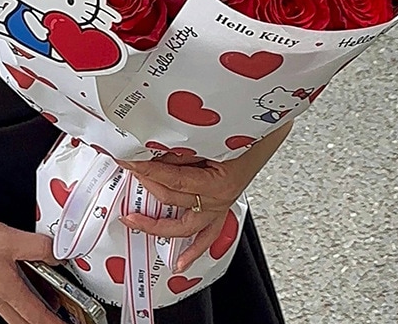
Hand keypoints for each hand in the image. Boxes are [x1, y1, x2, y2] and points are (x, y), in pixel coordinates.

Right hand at [0, 191, 62, 323]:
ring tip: (46, 304)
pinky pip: (3, 295)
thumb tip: (56, 254)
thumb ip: (38, 246)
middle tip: (56, 320)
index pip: (34, 314)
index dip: (52, 322)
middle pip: (22, 319)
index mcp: (6, 289)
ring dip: (30, 310)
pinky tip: (21, 282)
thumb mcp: (12, 238)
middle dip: (40, 322)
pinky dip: (17, 295)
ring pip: (12, 308)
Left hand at [117, 121, 291, 270]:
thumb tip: (154, 154)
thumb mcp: (212, 140)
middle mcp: (218, 200)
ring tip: (134, 221)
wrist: (269, 134)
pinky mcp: (222, 207)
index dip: (146, 170)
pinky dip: (193, 250)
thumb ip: (184, 151)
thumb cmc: (247, 134)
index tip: (128, 161)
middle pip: (172, 199)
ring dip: (157, 224)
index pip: (171, 179)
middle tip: (129, 169)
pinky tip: (180, 263)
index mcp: (216, 183)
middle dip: (147, 183)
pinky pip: (207, 235)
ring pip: (184, 226)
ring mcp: (220, 207)